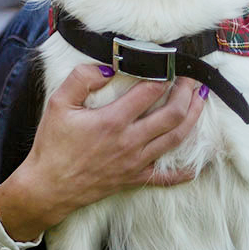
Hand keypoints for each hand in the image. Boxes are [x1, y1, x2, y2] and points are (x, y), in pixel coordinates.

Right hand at [0, 65, 207, 240]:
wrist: (48, 186)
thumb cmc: (52, 145)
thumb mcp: (57, 104)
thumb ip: (80, 80)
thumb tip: (107, 68)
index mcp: (112, 120)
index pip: (149, 91)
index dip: (165, 74)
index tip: (171, 63)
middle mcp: (130, 141)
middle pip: (172, 114)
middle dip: (187, 93)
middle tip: (192, 79)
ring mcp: (136, 161)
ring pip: (176, 138)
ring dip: (193, 118)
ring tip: (200, 101)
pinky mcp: (135, 178)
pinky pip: (167, 177)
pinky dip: (185, 171)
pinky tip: (197, 163)